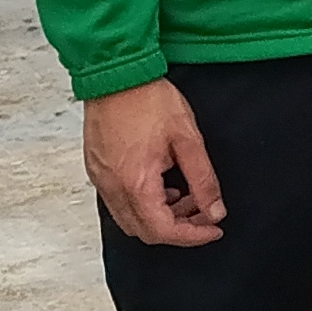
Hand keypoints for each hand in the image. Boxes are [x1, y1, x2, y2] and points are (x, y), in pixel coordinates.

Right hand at [85, 79, 227, 245]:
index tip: (214, 229)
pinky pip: (119, 202)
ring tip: (186, 195)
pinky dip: (143, 204)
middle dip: (178, 229)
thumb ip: (203, 179)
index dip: (193, 236)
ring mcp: (100, 179)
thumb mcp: (188, 139)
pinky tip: (162, 185)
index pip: (163, 231)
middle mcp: (112, 187)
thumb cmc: (149, 99)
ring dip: (160, 217)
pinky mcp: (96, 169)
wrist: (116, 73)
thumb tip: (215, 210)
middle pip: (145, 232)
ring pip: (130, 219)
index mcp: (135, 183)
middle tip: (204, 212)